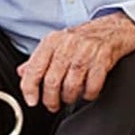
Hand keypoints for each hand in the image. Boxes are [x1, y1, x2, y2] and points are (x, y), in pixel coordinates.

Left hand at [17, 14, 134, 110]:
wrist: (112, 29)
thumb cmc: (82, 39)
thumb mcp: (55, 43)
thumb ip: (38, 59)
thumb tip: (22, 73)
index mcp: (51, 42)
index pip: (34, 69)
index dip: (30, 88)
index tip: (31, 100)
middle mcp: (66, 46)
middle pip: (52, 81)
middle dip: (50, 99)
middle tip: (52, 105)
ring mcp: (85, 53)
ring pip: (71, 86)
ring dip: (69, 98)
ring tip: (68, 98)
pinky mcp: (102, 61)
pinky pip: (92, 86)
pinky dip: (88, 94)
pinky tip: (86, 93)